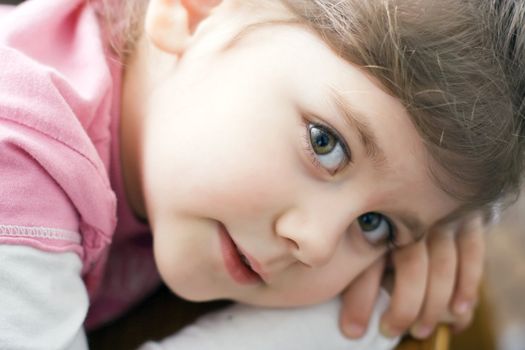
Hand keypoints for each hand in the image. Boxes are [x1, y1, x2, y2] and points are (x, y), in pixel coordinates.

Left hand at [339, 212, 485, 338]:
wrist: (417, 187)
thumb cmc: (380, 226)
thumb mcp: (363, 248)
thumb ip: (359, 274)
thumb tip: (352, 329)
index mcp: (373, 217)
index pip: (368, 262)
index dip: (361, 300)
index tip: (354, 329)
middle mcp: (407, 212)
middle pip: (410, 263)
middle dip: (404, 306)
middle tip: (391, 330)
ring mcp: (439, 212)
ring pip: (442, 263)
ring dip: (434, 303)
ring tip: (421, 330)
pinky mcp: (465, 217)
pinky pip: (471, 251)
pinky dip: (467, 283)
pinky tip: (459, 311)